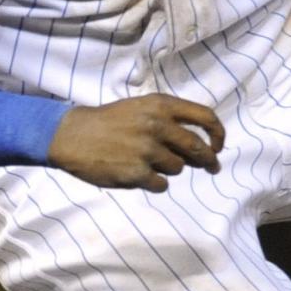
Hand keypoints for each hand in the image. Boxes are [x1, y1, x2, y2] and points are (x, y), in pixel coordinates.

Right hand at [46, 95, 224, 190]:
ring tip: (147, 162)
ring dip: (169, 169)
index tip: (218, 146)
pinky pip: (160, 184)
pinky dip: (154, 183)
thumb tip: (199, 143)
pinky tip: (139, 174)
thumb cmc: (108, 121)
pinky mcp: (136, 173)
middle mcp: (157, 125)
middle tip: (211, 167)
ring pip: (178, 168)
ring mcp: (147, 150)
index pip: (206, 117)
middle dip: (208, 161)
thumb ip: (169, 119)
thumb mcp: (140, 107)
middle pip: (198, 148)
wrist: (72, 135)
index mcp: (161, 105)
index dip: (218, 134)